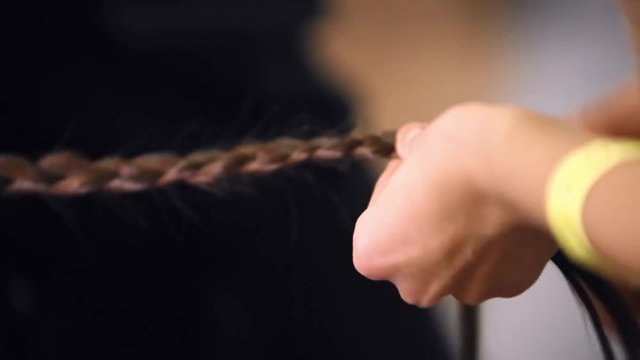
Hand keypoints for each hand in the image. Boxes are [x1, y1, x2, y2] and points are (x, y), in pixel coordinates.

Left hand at [353, 103, 559, 306]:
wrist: (529, 171)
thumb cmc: (460, 155)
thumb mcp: (420, 139)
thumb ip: (409, 152)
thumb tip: (413, 146)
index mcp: (376, 253)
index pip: (373, 224)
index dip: (393, 193)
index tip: (415, 170)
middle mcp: (414, 285)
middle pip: (413, 250)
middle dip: (426, 221)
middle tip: (446, 185)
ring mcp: (464, 292)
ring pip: (454, 262)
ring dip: (462, 236)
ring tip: (482, 198)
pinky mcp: (508, 288)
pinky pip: (494, 265)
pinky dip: (497, 244)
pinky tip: (506, 214)